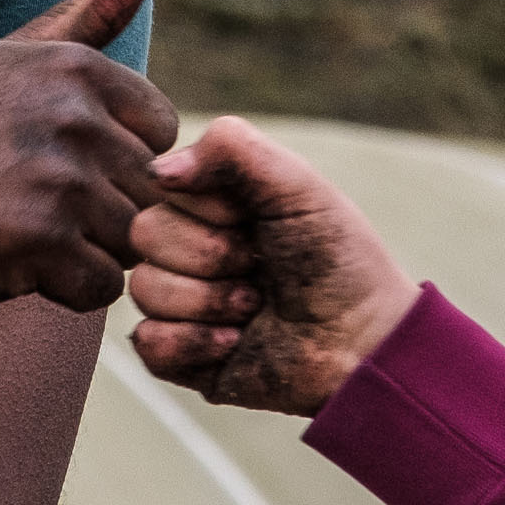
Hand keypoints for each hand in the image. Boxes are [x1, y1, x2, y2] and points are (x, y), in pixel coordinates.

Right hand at [0, 0, 178, 312]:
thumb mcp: (9, 56)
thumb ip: (89, 10)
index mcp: (72, 66)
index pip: (161, 133)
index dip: (119, 160)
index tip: (61, 162)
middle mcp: (70, 114)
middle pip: (150, 192)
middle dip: (106, 212)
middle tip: (33, 207)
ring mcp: (55, 178)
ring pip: (132, 241)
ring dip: (86, 253)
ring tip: (24, 234)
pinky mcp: (36, 241)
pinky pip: (100, 287)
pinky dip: (64, 291)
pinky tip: (14, 265)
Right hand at [124, 117, 415, 413]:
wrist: (360, 342)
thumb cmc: (337, 260)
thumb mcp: (296, 185)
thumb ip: (232, 148)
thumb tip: (157, 171)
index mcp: (210, 205)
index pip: (164, 189)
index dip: (213, 210)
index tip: (260, 223)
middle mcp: (189, 250)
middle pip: (144, 235)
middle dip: (211, 255)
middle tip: (259, 269)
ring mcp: (180, 304)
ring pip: (144, 288)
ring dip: (209, 301)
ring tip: (255, 308)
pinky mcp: (179, 356)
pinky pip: (147, 341)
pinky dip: (194, 343)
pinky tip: (235, 343)